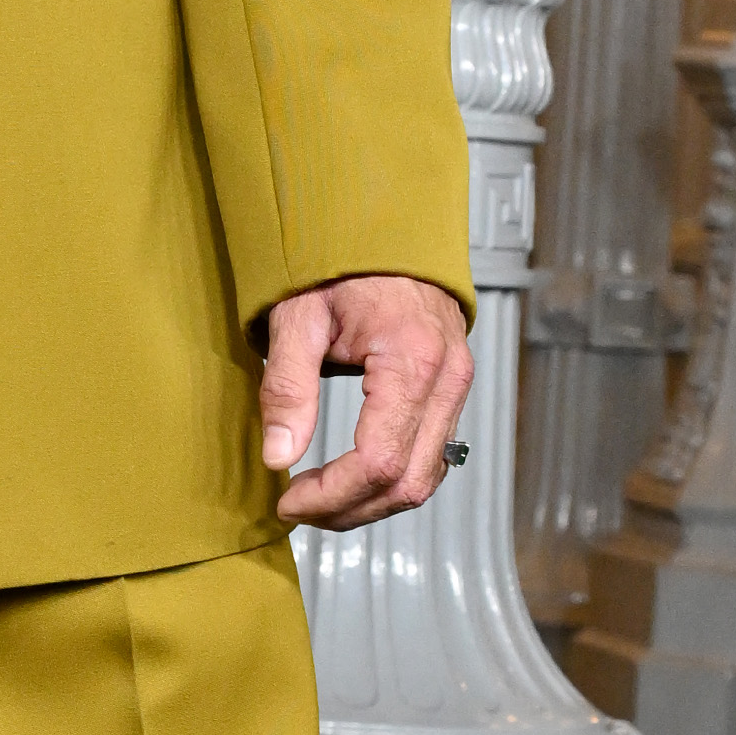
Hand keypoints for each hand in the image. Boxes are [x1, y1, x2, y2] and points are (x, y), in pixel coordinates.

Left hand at [258, 274, 471, 530]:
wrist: (385, 224)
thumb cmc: (341, 260)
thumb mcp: (297, 316)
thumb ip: (287, 387)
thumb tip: (278, 456)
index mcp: (412, 359)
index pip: (377, 462)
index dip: (331, 496)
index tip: (288, 501)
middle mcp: (447, 378)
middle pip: (407, 483)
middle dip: (348, 510)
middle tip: (298, 510)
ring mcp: (457, 385)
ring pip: (425, 479)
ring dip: (371, 503)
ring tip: (319, 500)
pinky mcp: (453, 389)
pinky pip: (432, 456)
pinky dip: (392, 479)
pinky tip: (351, 478)